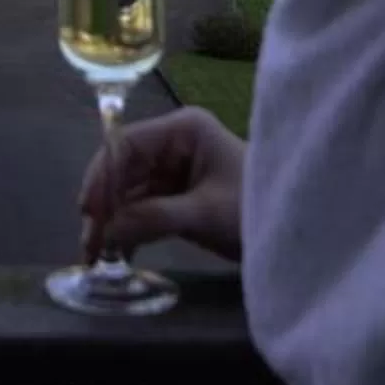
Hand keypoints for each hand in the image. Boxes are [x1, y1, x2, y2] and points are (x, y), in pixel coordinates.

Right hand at [79, 105, 245, 262]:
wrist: (296, 238)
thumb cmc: (256, 210)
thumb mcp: (204, 214)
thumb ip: (152, 217)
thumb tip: (105, 231)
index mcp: (183, 130)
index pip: (126, 144)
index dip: (102, 176)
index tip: (88, 212)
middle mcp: (174, 143)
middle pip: (123, 168)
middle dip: (104, 205)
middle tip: (89, 243)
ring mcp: (176, 169)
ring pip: (129, 190)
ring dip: (113, 221)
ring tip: (96, 254)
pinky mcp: (178, 195)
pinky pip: (143, 207)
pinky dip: (130, 227)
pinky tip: (119, 251)